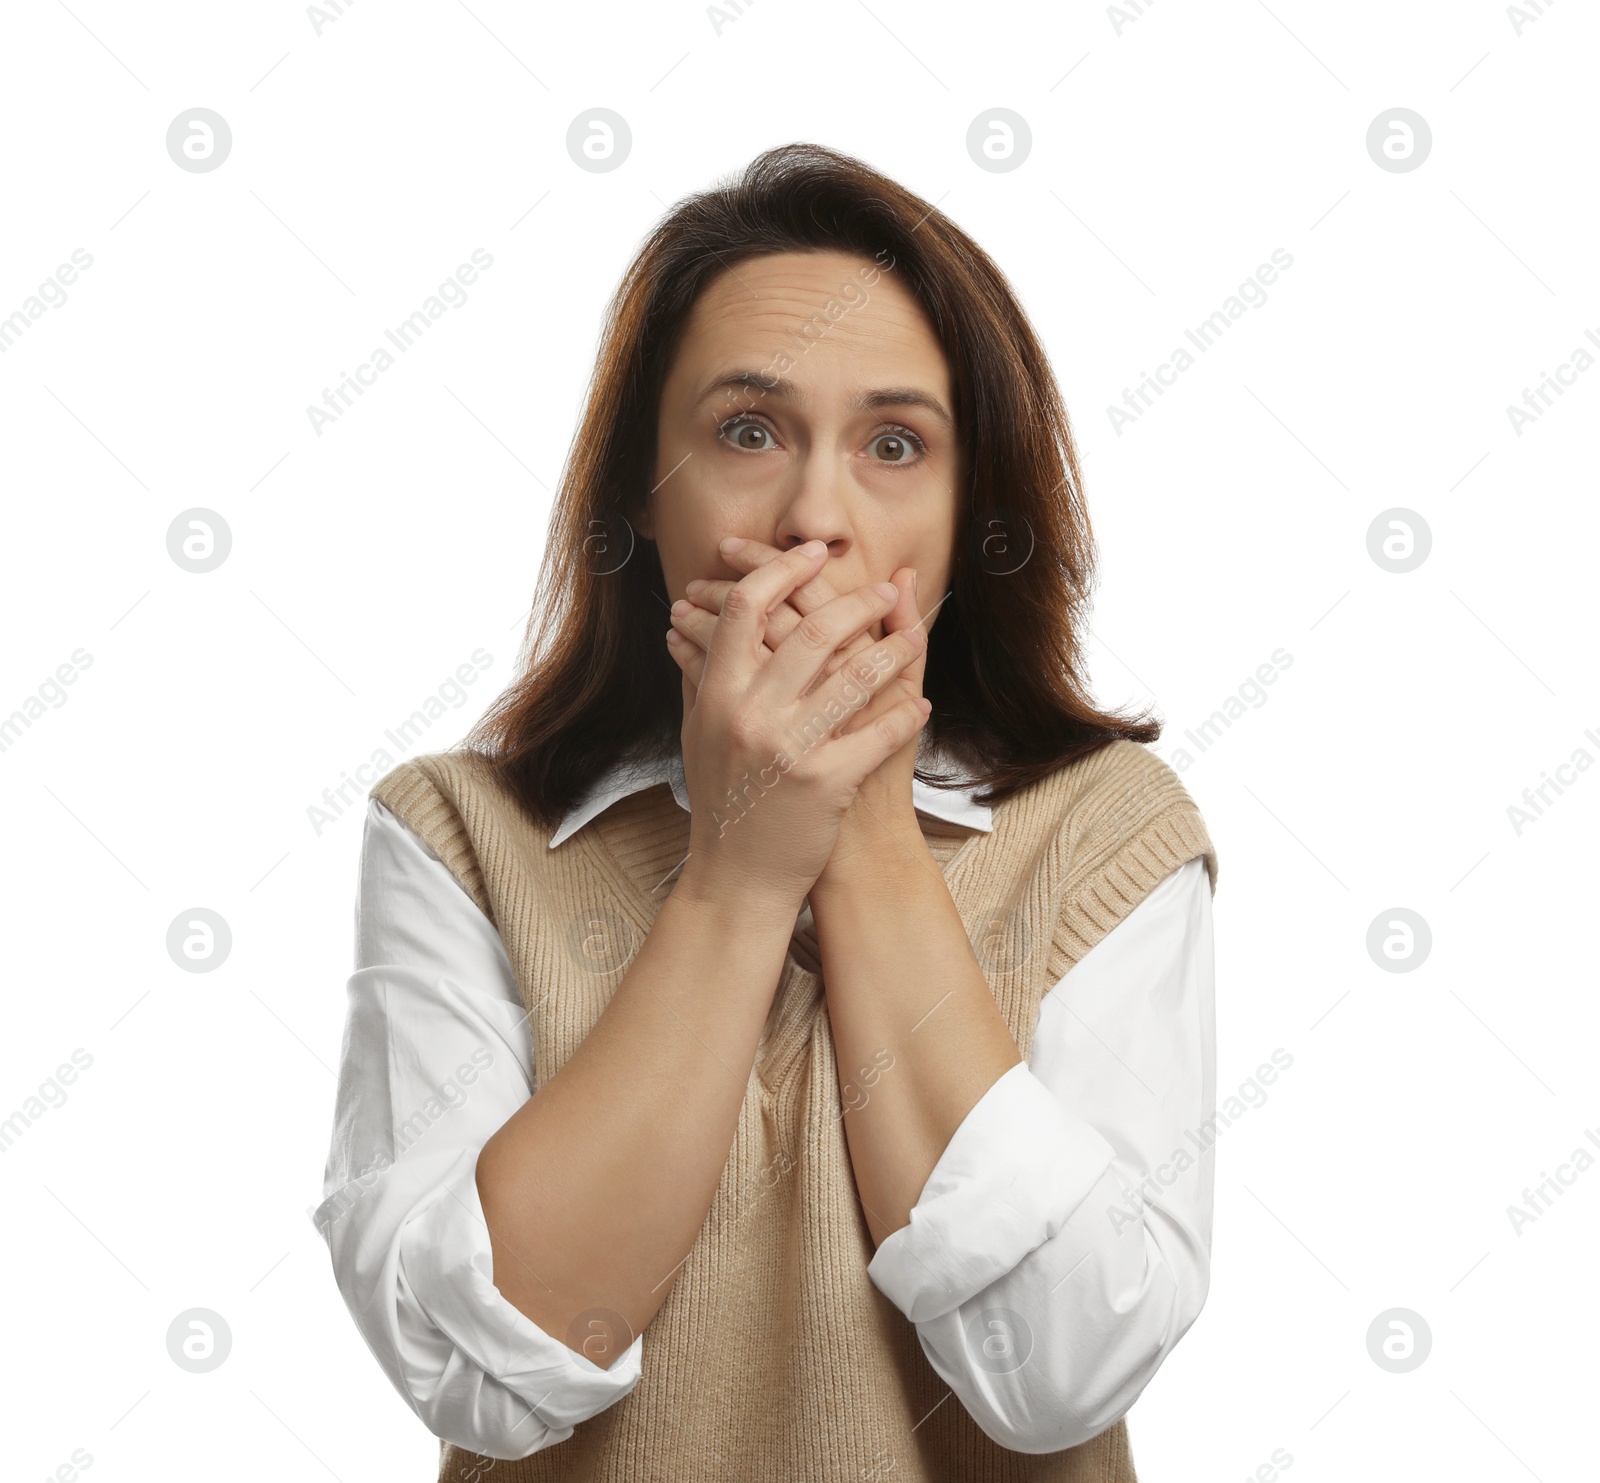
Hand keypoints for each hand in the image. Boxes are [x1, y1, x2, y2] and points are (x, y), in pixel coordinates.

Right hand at [665, 541, 930, 914]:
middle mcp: (749, 715)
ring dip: (893, 651)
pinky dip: (904, 717)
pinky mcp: (824, 783)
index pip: (745, 608)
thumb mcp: (698, 732)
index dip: (780, 569)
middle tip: (884, 589)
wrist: (737, 878)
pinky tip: (921, 705)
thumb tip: (690, 618)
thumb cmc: (722, 801)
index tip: (812, 556)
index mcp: (717, 694)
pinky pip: (876, 737)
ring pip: (853, 676)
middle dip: (856, 601)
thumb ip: (700, 672)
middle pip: (809, 631)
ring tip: (912, 638)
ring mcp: (787, 749)